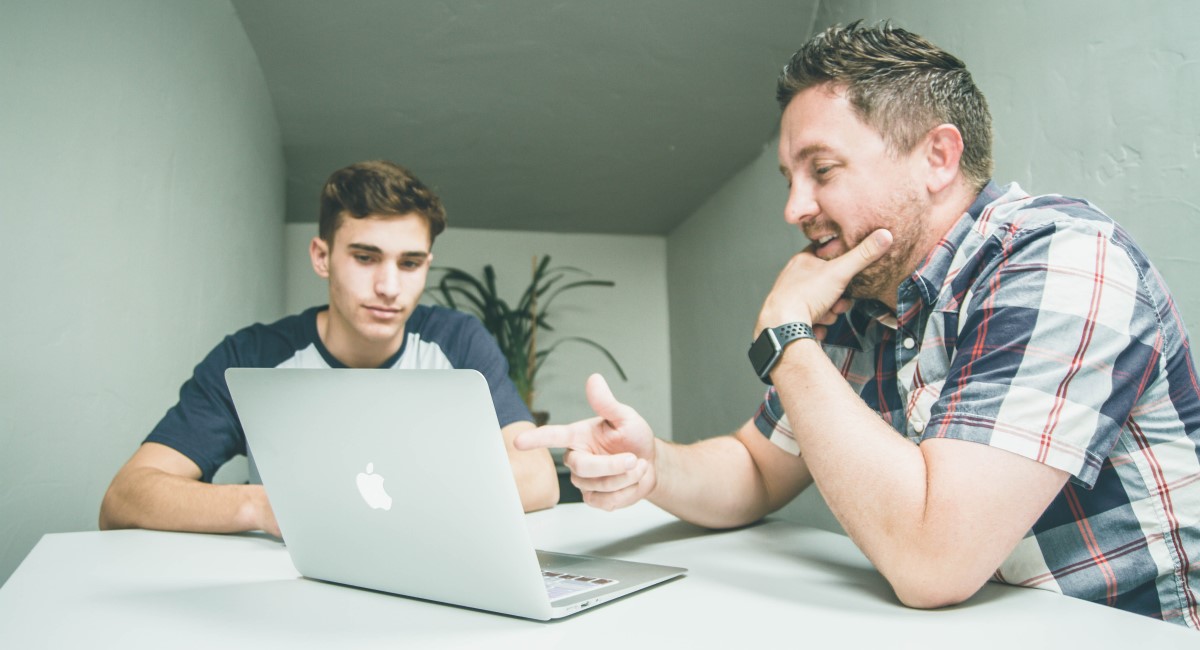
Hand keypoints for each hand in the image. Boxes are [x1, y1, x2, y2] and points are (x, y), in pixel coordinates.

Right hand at [513, 374, 656, 510]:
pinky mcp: (593, 498)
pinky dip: (626, 493)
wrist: (651, 464)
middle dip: (613, 465)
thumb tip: (594, 380)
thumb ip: (607, 403)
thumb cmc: (634, 438)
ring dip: (626, 477)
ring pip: (599, 486)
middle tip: (633, 459)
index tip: (519, 442)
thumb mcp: (625, 417)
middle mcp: (577, 457)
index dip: (536, 439)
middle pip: (582, 467)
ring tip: (636, 465)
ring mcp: (584, 481)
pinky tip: (631, 482)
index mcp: (578, 436)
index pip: (553, 436)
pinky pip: (606, 502)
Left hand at [756, 229, 892, 337]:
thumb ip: (863, 255)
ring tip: (824, 315)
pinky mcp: (790, 318)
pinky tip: (816, 326)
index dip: (841, 265)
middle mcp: (794, 278)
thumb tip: (884, 235)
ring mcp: (791, 299)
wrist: (784, 326)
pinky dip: (817, 326)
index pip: (825, 254)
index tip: (847, 274)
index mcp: (802, 261)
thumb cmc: (806, 295)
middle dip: (838, 298)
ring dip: (829, 313)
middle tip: (838, 302)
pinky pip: (811, 321)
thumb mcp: (840, 271)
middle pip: (827, 284)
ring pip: (821, 304)